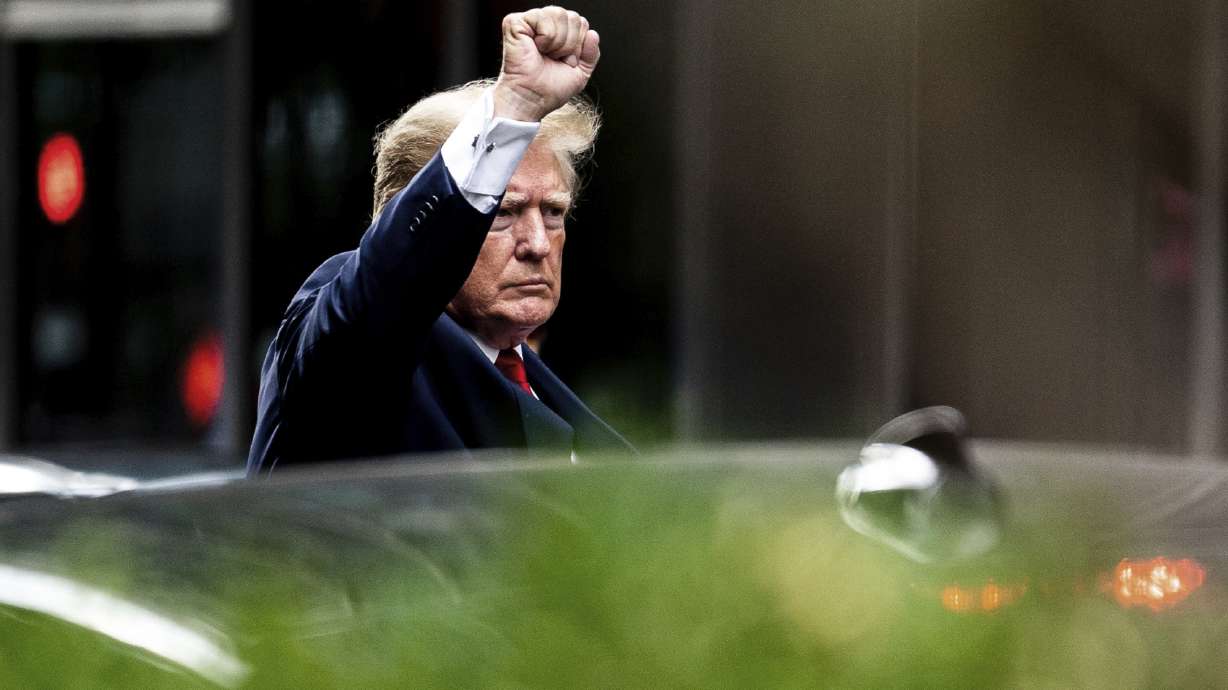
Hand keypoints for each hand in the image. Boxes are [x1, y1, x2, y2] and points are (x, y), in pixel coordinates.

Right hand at [492, 6, 599, 121]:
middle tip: (555, 59)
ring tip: (546, 54)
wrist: (532, 99)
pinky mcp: (515, 22)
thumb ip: (591, 53)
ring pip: (560, 14)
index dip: (579, 45)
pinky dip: (546, 37)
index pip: (581, 23)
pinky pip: (543, 17)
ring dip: (559, 42)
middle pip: (573, 17)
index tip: (565, 62)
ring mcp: (529, 21)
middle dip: (570, 44)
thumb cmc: (549, 89)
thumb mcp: (581, 73)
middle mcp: (544, 24)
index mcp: (558, 33)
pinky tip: (536, 48)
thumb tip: (593, 34)